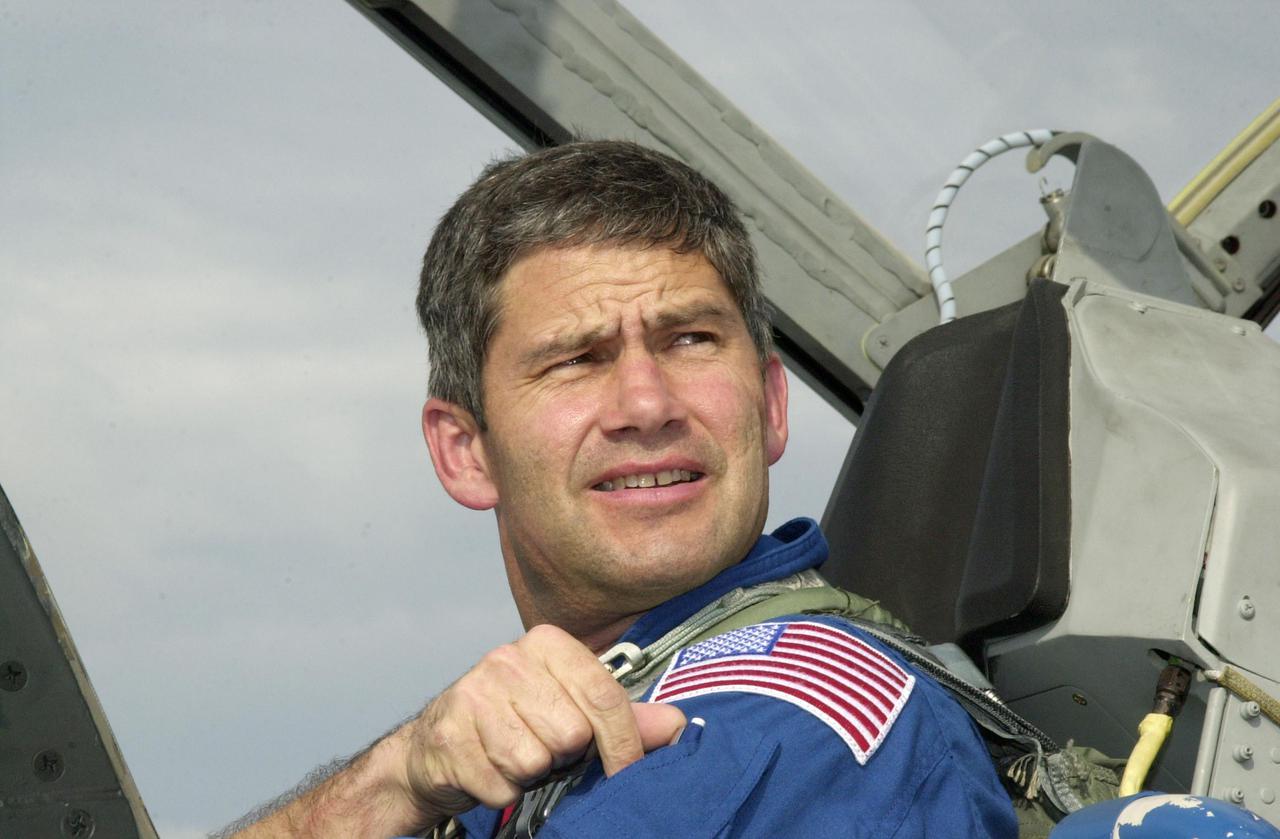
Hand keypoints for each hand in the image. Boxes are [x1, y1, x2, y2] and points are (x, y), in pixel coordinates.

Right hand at [394, 624, 685, 824]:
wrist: (435, 746)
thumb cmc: (513, 723)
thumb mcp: (570, 709)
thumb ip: (623, 716)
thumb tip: (676, 724)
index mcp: (547, 643)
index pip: (603, 695)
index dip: (623, 743)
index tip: (627, 770)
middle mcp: (507, 659)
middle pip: (570, 733)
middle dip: (563, 755)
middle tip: (545, 748)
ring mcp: (472, 694)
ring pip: (533, 761)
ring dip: (529, 775)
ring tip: (515, 756)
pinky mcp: (447, 734)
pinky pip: (499, 785)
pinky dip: (501, 791)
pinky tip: (489, 769)